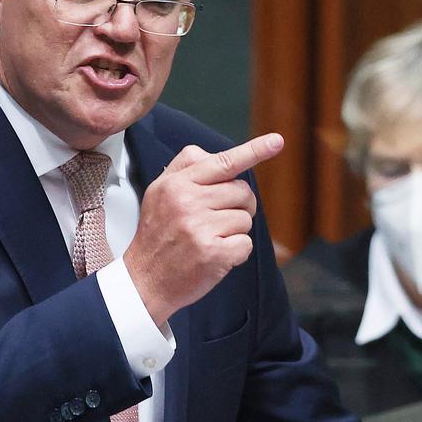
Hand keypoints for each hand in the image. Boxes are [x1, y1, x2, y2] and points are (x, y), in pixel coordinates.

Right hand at [123, 133, 284, 325]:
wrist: (144, 280)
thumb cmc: (158, 234)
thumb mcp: (159, 192)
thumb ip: (186, 168)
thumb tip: (223, 157)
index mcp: (177, 184)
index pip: (223, 162)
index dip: (253, 151)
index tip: (276, 141)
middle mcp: (187, 202)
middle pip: (242, 192)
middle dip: (239, 205)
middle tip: (217, 220)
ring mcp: (200, 228)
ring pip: (246, 218)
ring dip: (235, 231)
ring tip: (209, 239)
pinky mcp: (213, 254)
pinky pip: (246, 244)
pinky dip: (236, 253)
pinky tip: (215, 256)